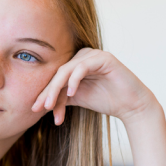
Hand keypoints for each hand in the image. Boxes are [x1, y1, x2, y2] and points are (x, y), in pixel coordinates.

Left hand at [31, 48, 159, 124]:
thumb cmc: (105, 100)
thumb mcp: (76, 99)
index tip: (34, 109)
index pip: (54, 78)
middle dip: (47, 93)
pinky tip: (70, 93)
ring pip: (67, 71)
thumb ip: (60, 97)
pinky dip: (74, 80)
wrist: (131, 105)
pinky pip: (82, 67)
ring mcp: (93, 55)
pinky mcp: (104, 58)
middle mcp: (82, 56)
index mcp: (75, 63)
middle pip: (58, 74)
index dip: (43, 94)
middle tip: (38, 108)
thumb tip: (38, 103)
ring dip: (56, 89)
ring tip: (50, 105)